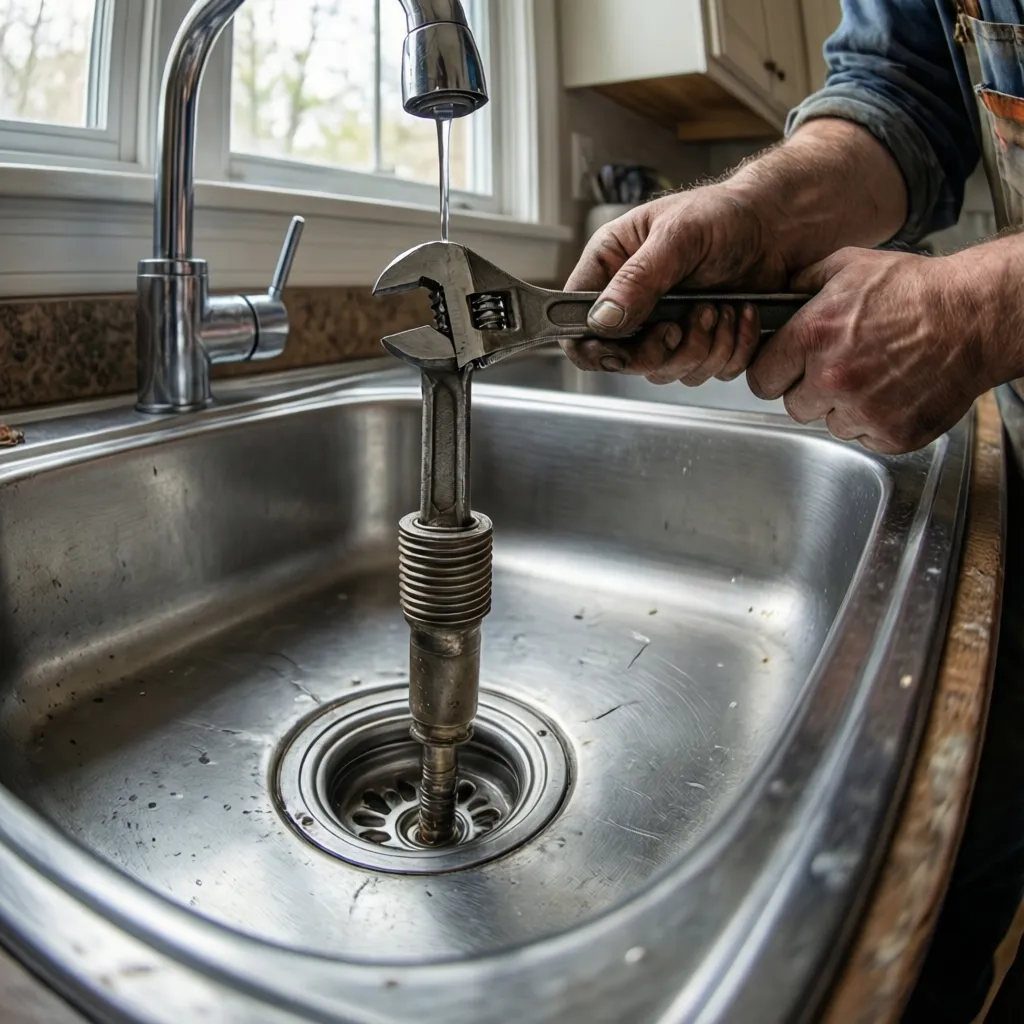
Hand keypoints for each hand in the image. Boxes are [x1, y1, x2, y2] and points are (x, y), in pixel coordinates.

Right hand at [562, 185, 787, 385]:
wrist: (778, 225)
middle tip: (688, 320)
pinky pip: (705, 372)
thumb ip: (638, 278)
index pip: (576, 324)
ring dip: (703, 348)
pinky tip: (740, 315)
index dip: (591, 347)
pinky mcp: (699, 342)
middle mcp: (632, 303)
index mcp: (611, 269)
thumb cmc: (725, 214)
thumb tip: (602, 319)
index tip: (617, 351)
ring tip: (722, 307)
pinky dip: (730, 350)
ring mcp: (665, 326)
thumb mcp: (677, 236)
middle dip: (662, 350)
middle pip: (623, 361)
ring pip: (665, 372)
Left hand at [746, 246, 1010, 453]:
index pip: (762, 378)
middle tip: (839, 369)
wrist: (975, 316)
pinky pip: (866, 437)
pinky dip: (877, 422)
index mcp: (813, 337)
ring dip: (845, 407)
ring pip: (831, 423)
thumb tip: (775, 300)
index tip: (785, 371)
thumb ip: (803, 285)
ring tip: (874, 377)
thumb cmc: (917, 290)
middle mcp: (833, 378)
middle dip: (810, 390)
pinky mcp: (892, 434)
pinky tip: (894, 392)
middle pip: (794, 406)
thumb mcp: (850, 267)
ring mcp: (864, 410)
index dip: (774, 373)